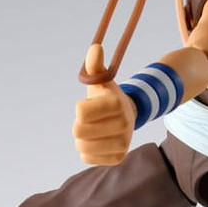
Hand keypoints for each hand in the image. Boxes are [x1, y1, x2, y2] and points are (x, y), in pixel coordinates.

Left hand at [72, 44, 135, 165]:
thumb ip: (95, 65)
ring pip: (82, 148)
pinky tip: (96, 142)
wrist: (128, 116)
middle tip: (89, 120)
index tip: (89, 105)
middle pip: (79, 131)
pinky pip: (88, 159)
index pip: (81, 112)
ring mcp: (122, 143)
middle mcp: (123, 124)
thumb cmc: (107, 96)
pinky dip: (86, 152)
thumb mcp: (101, 80)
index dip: (80, 108)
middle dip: (79, 125)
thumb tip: (96, 47)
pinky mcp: (119, 157)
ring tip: (90, 132)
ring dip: (81, 139)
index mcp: (116, 103)